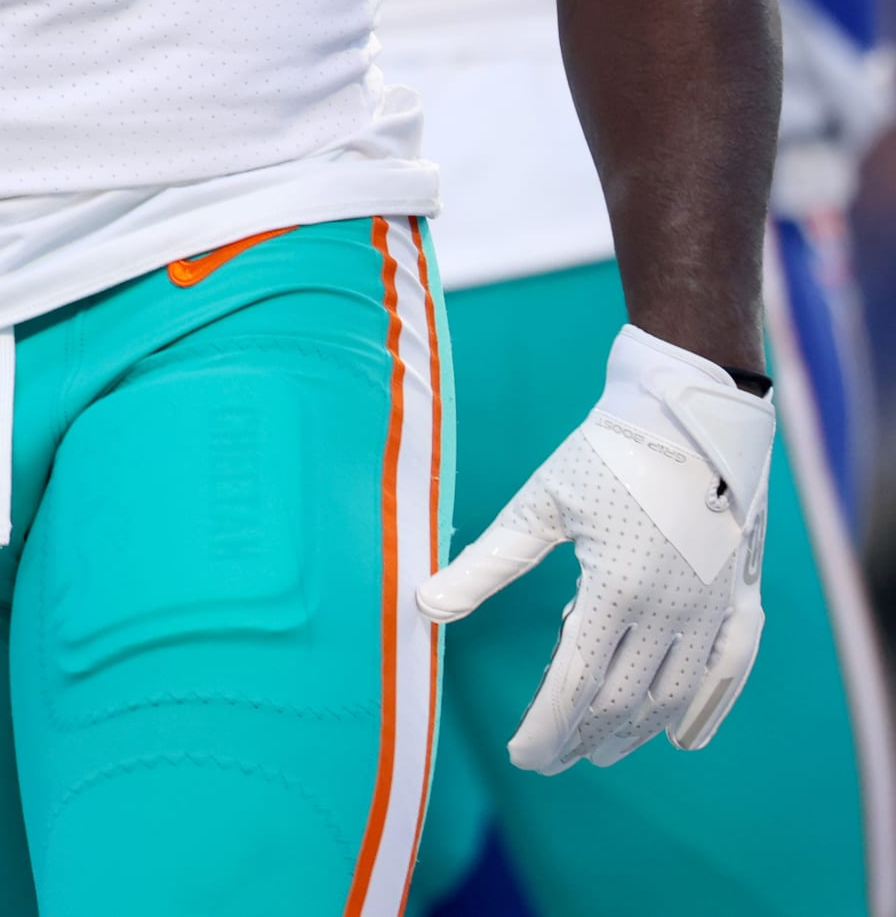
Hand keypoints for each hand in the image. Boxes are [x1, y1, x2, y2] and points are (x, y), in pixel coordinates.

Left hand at [417, 325, 774, 772]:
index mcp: (617, 590)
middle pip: (622, 705)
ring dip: (633, 733)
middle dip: (580, 738)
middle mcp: (672, 611)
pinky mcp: (741, 596)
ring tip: (597, 748)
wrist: (686, 408)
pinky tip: (679, 735)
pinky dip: (704, 712)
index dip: (544, 731)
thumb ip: (487, 562)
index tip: (519, 754)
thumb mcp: (541, 503)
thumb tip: (424, 605)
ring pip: (673, 699)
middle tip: (549, 756)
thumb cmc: (607, 451)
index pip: (574, 688)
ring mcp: (713, 608)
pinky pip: (729, 673)